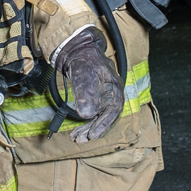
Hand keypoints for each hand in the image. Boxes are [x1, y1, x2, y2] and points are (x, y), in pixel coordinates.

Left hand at [53, 27, 124, 142]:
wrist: (77, 50)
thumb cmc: (84, 60)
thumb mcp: (84, 75)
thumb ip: (85, 93)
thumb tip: (87, 115)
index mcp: (115, 89)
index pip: (112, 112)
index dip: (103, 125)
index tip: (92, 135)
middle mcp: (111, 96)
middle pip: (105, 117)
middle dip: (93, 130)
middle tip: (80, 140)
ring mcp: (103, 98)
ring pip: (97, 118)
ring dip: (87, 129)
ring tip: (75, 138)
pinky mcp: (94, 99)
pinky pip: (91, 114)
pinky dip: (84, 122)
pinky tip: (76, 130)